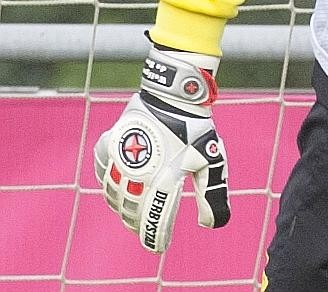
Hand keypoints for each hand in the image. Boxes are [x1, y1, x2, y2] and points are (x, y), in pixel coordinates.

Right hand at [93, 42, 230, 251]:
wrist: (174, 94)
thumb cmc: (196, 129)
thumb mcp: (212, 161)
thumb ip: (212, 195)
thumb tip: (210, 225)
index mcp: (162, 179)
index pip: (155, 219)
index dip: (155, 237)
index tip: (158, 247)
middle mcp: (136, 173)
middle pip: (132, 210)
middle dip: (139, 223)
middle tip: (147, 230)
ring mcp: (118, 159)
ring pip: (114, 194)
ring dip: (122, 207)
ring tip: (132, 214)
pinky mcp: (108, 145)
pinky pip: (102, 172)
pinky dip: (108, 183)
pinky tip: (116, 187)